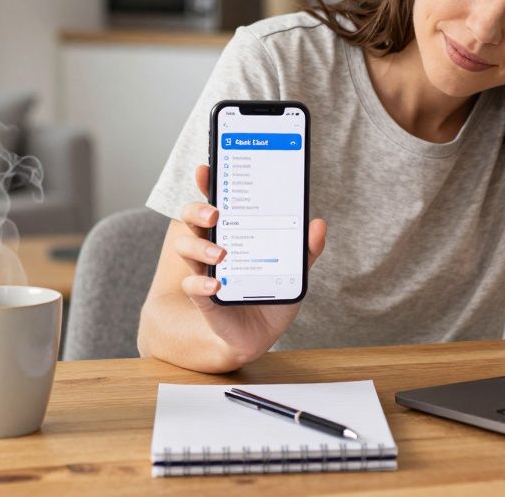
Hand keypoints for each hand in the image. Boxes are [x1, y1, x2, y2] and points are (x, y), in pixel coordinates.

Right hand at [170, 164, 327, 364]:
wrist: (261, 335)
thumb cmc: (271, 295)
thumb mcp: (294, 270)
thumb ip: (306, 249)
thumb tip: (318, 224)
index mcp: (232, 232)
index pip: (215, 201)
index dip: (208, 184)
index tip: (206, 169)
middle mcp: (212, 246)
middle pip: (192, 219)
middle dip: (197, 210)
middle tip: (215, 214)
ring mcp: (204, 270)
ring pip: (186, 248)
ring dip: (199, 248)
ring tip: (221, 254)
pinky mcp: (203, 297)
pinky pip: (192, 286)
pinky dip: (201, 284)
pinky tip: (216, 284)